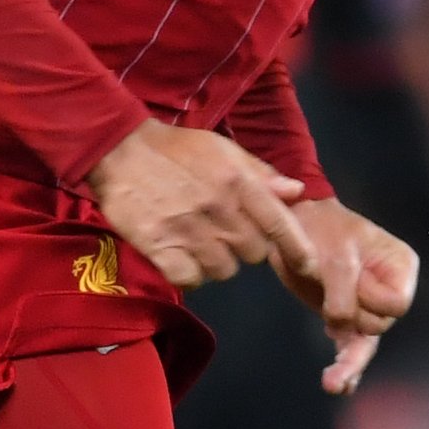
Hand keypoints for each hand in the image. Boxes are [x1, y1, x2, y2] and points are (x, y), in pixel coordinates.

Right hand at [86, 120, 309, 290]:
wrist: (120, 150)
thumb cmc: (178, 150)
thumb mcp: (223, 150)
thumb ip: (262, 174)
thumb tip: (296, 192)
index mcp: (238, 182)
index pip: (280, 224)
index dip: (298, 249)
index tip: (308, 266)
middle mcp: (219, 209)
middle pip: (254, 254)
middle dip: (245, 246)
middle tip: (225, 231)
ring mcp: (189, 231)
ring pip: (224, 270)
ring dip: (216, 261)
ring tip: (200, 241)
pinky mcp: (161, 249)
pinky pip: (192, 279)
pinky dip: (190, 272)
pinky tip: (182, 255)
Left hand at [273, 198, 420, 392]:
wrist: (295, 225)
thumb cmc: (323, 230)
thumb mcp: (337, 252)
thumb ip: (343, 288)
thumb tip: (340, 325)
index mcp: (400, 268)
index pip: (397, 304)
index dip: (373, 299)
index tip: (355, 280)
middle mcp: (389, 291)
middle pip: (379, 324)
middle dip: (354, 315)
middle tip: (329, 286)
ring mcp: (366, 308)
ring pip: (364, 346)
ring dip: (347, 362)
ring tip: (332, 382)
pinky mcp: (343, 322)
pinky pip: (349, 351)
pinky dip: (344, 369)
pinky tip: (337, 385)